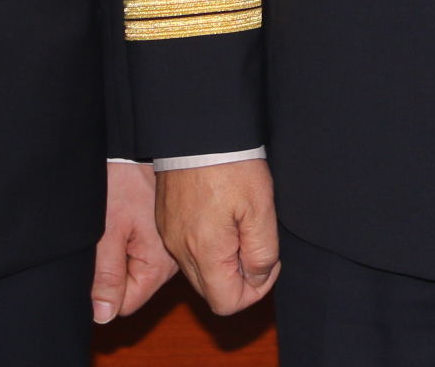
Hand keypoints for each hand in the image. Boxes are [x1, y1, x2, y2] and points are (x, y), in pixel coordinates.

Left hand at [94, 160, 177, 322]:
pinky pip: (144, 251)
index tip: (97, 264)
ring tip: (116, 224)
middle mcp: (172, 261)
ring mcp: (172, 247)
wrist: (138, 146)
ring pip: (137, 269)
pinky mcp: (167, 234)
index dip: (105, 291)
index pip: (127, 303)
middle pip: (133, 287)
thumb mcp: (106, 231)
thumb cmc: (123, 182)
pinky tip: (125, 218)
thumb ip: (106, 275)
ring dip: (121, 254)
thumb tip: (103, 314)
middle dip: (114, 271)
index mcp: (159, 266)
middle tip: (106, 239)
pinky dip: (130, 240)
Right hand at [156, 160, 280, 314]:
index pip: (227, 303)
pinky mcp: (166, 220)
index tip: (269, 263)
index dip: (255, 293)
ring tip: (242, 227)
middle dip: (239, 278)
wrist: (199, 130)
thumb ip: (262, 252)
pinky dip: (208, 246)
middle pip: (211, 290)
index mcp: (205, 252)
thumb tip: (259, 277)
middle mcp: (181, 250)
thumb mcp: (261, 209)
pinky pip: (187, 249)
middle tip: (257, 243)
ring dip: (224, 262)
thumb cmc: (231, 165)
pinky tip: (222, 218)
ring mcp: (170, 236)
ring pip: (199, 271)